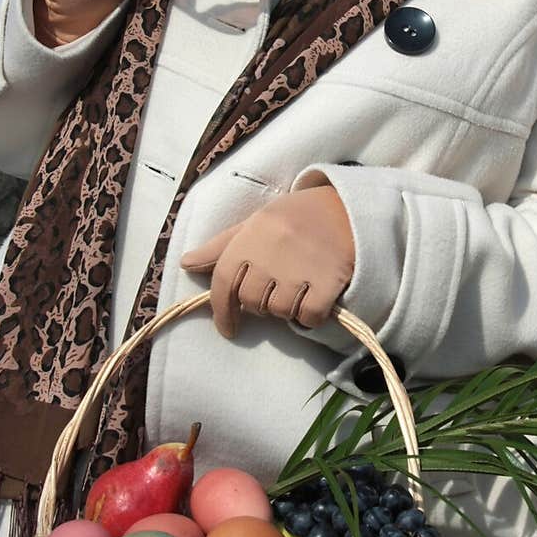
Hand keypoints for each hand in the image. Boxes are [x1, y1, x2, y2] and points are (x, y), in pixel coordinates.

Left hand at [181, 186, 354, 339]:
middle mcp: (271, 252)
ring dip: (287, 308)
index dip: (221, 310)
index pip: (223, 280)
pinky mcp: (328, 282)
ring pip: (279, 312)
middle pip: (251, 302)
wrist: (350, 208)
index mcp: (251, 236)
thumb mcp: (256, 222)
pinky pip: (307, 317)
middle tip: (278, 286)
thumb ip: (221, 246)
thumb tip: (186, 263)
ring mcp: (300, 268)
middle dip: (260, 302)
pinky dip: (310, 316)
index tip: (228, 328)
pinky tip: (316, 299)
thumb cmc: (297, 216)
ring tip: (299, 287)